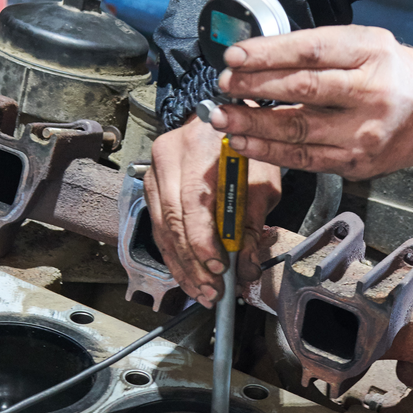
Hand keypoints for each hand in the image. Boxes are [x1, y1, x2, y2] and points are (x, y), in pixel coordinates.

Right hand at [144, 116, 282, 305]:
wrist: (221, 121)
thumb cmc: (245, 148)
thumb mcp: (262, 180)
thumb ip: (253, 223)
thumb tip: (245, 267)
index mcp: (198, 147)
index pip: (192, 201)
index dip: (202, 239)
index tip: (219, 266)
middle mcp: (168, 157)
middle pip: (172, 220)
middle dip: (193, 262)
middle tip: (212, 290)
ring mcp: (154, 172)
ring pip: (161, 229)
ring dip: (182, 266)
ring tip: (202, 292)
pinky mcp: (151, 187)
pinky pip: (158, 228)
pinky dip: (174, 255)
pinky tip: (188, 275)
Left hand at [210, 25, 412, 177]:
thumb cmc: (391, 72)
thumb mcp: (365, 43)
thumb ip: (319, 48)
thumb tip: (257, 55)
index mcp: (371, 53)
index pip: (312, 51)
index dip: (269, 53)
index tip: (234, 56)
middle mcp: (370, 92)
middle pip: (304, 89)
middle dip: (256, 87)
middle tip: (224, 85)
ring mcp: (363, 132)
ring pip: (300, 129)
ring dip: (254, 124)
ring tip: (222, 117)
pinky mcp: (356, 162)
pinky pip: (305, 158)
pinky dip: (269, 151)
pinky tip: (244, 142)